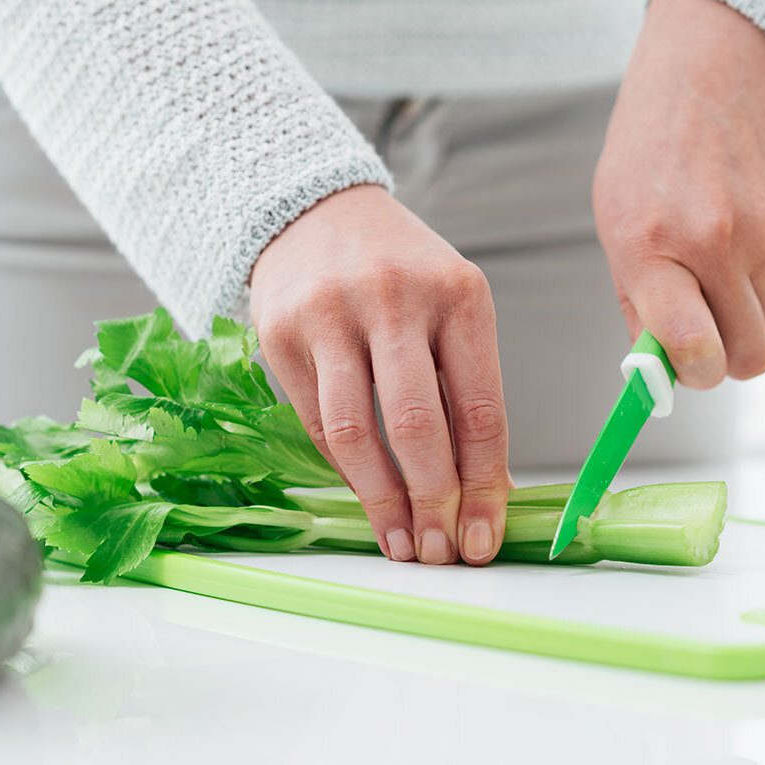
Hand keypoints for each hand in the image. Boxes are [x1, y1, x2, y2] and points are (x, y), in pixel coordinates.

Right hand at [250, 184, 508, 564]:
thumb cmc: (402, 270)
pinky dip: (346, 471)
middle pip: (418, 426)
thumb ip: (466, 387)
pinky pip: (316, 423)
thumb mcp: (452, 307)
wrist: (316, 211)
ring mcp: (331, 315)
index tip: (484, 537)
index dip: (484, 486)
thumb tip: (484, 490)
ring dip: (382, 502)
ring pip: (357, 433)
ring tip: (402, 544)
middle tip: (442, 554)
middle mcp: (395, 300)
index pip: (480, 409)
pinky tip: (367, 497)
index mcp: (459, 295)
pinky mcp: (280, 334)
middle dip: (435, 503)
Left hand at [594, 0, 764, 386]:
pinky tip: (741, 223)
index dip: (693, 376)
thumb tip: (661, 370)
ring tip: (716, 263)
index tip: (684, 370)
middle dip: (726, 359)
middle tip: (702, 332)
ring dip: (746, 313)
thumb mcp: (615, 216)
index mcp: (650, 246)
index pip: (692, 348)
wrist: (716, 59)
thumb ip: (636, 299)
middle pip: (748, 357)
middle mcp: (714, 242)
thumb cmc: (651, 145)